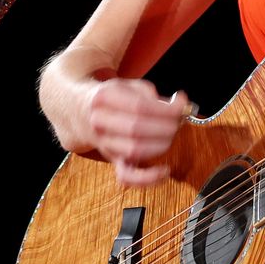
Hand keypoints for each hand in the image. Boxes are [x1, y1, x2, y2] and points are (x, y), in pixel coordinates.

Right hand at [76, 79, 194, 186]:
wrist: (82, 112)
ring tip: (171, 136)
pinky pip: (127, 177)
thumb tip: (180, 105)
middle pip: (137, 129)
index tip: (182, 107)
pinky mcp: (111, 160)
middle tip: (178, 122)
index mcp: (103, 98)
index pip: (139, 107)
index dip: (166, 110)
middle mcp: (99, 122)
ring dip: (161, 145)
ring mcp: (103, 143)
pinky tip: (164, 171)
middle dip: (166, 127)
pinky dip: (147, 178)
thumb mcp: (128, 86)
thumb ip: (152, 94)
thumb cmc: (113, 98)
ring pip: (134, 151)